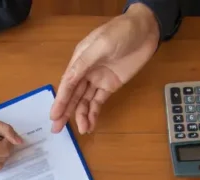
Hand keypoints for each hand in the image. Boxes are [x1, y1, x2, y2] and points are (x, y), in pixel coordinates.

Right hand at [50, 3, 159, 134]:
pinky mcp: (110, 86)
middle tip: (57, 129)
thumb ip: (84, 63)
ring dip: (82, 115)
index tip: (53, 116)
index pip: (67, 84)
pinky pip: (98, 102)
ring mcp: (97, 79)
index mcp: (79, 60)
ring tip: (82, 130)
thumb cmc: (121, 32)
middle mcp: (85, 72)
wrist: (145, 30)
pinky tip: (91, 124)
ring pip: (85, 101)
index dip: (60, 100)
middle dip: (66, 112)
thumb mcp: (101, 44)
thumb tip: (68, 79)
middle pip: (73, 95)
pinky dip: (94, 113)